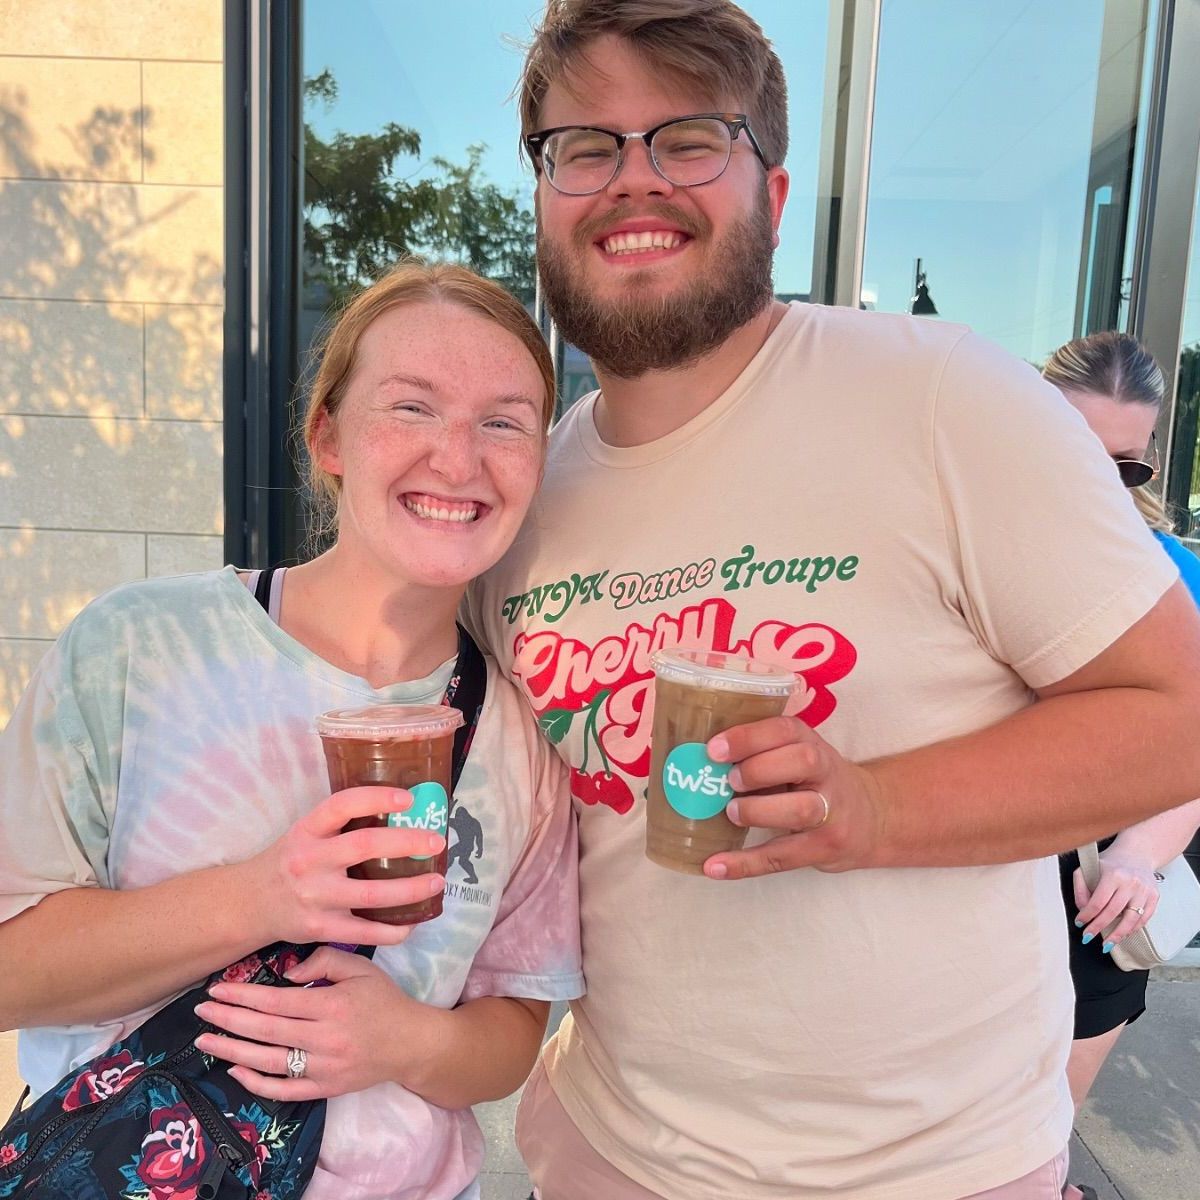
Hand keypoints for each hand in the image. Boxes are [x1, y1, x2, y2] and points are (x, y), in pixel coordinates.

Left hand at [194, 947, 426, 1099]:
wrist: (411, 1043)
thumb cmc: (384, 1000)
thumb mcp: (361, 968)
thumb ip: (325, 960)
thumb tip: (287, 975)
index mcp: (332, 1005)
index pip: (277, 1001)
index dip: (243, 996)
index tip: (217, 990)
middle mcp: (324, 1039)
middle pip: (265, 1030)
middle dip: (228, 1019)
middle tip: (201, 1010)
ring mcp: (323, 1068)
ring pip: (268, 1062)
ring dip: (232, 1050)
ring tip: (205, 1040)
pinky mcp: (324, 1089)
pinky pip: (283, 1091)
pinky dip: (256, 1083)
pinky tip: (235, 1069)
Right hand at [249, 787, 445, 945]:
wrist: (251, 903)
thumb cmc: (290, 861)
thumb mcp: (305, 833)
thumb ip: (340, 826)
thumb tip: (399, 813)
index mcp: (307, 830)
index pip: (342, 805)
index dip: (376, 798)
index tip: (409, 799)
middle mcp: (309, 860)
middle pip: (364, 846)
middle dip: (407, 842)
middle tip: (436, 842)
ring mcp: (315, 896)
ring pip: (372, 893)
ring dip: (411, 889)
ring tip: (436, 882)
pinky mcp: (319, 928)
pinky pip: (365, 931)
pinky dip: (392, 930)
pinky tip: (412, 923)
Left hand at [702, 716, 884, 878]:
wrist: (873, 817)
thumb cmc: (815, 781)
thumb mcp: (798, 755)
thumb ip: (761, 752)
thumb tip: (698, 759)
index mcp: (812, 744)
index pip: (786, 730)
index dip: (749, 737)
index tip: (714, 748)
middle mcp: (827, 773)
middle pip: (802, 762)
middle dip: (758, 769)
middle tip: (728, 780)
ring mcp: (831, 813)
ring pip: (800, 809)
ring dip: (759, 810)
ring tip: (731, 813)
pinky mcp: (825, 849)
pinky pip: (783, 858)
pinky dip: (745, 864)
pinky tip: (714, 867)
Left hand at [1073, 848, 1159, 949]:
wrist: (1137, 853)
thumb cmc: (1110, 862)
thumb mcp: (1090, 867)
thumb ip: (1081, 886)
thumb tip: (1082, 909)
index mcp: (1114, 874)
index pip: (1098, 901)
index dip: (1087, 915)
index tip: (1079, 923)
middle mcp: (1131, 883)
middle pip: (1113, 912)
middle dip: (1098, 927)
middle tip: (1088, 937)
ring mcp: (1145, 891)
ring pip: (1131, 920)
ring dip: (1118, 935)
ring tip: (1107, 944)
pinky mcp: (1154, 897)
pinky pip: (1144, 919)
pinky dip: (1132, 929)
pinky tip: (1122, 934)